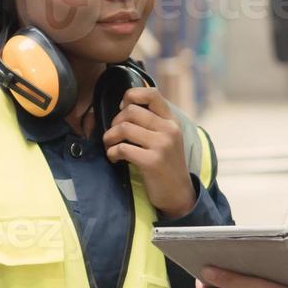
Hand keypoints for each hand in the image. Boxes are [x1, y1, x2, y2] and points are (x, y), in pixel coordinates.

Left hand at [102, 87, 195, 217]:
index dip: (131, 95)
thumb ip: (152, 121)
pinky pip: (122, 148)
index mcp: (171, 121)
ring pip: (124, 128)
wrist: (178, 193)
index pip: (151, 93)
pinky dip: (111, 153)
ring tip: (111, 147)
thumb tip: (123, 105)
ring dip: (109, 138)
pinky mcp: (152, 161)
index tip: (123, 109)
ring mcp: (162, 145)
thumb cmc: (166, 165)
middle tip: (114, 136)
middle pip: (131, 111)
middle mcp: (169, 129)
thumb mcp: (166, 138)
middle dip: (114, 122)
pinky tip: (115, 158)